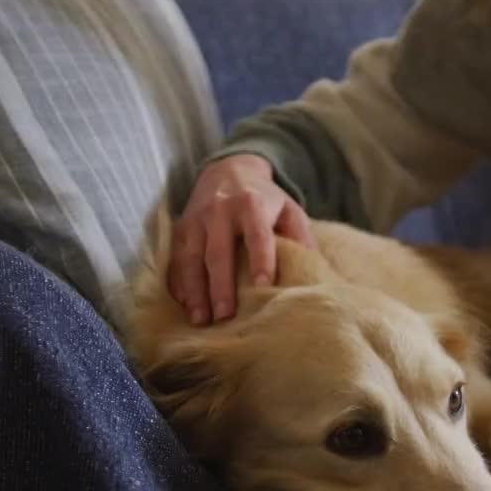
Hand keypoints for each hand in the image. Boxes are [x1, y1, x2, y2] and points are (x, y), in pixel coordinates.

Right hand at [169, 154, 314, 324]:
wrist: (228, 170)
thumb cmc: (265, 200)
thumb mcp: (288, 209)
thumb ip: (301, 237)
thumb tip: (314, 272)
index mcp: (252, 205)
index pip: (257, 235)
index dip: (261, 260)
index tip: (263, 286)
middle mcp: (220, 211)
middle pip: (219, 253)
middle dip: (221, 286)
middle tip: (226, 316)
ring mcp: (196, 220)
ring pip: (191, 259)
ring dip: (195, 291)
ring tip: (201, 320)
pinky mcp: (180, 229)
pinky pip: (175, 259)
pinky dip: (178, 284)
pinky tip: (185, 306)